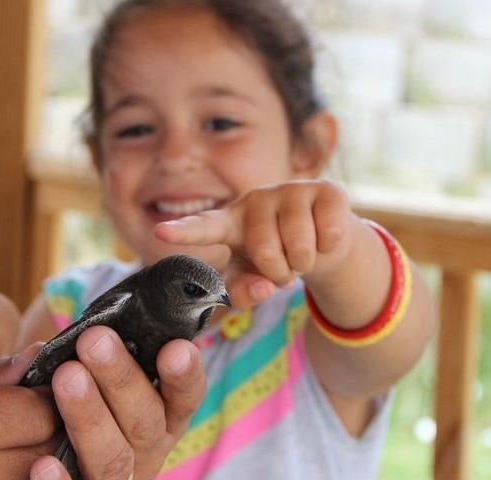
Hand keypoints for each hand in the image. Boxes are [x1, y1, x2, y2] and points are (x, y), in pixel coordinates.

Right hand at [0, 345, 57, 479]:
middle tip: (62, 410)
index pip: (31, 413)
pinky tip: (27, 459)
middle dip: (61, 427)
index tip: (58, 386)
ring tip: (42, 436)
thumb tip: (44, 353)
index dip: (54, 397)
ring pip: (41, 477)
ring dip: (53, 457)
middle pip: (44, 451)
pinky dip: (34, 474)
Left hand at [28, 325, 206, 479]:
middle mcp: (146, 450)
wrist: (56, 453)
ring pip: (113, 457)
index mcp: (161, 416)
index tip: (175, 347)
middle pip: (145, 421)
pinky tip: (43, 463)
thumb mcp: (90, 376)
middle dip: (121, 378)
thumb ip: (78, 360)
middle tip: (95, 340)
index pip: (185, 396)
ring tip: (66, 376)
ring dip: (91, 416)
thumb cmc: (76, 402)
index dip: (184, 374)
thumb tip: (40, 350)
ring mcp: (117, 478)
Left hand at [154, 180, 353, 308]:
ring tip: (302, 253)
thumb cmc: (278, 260)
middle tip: (284, 266)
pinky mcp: (326, 190)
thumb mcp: (254, 279)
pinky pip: (328, 235)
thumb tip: (263, 287)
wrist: (323, 243)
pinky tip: (324, 237)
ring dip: (305, 263)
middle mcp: (256, 200)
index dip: (184, 231)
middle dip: (280, 272)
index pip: (203, 227)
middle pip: (265, 250)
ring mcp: (290, 190)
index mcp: (230, 223)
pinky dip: (329, 249)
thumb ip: (244, 292)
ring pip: (300, 245)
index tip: (161, 232)